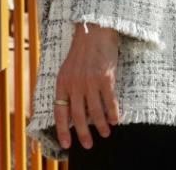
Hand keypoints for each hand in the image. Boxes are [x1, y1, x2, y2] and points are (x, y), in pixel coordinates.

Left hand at [52, 23, 120, 150]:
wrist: (95, 31)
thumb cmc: (82, 51)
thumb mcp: (68, 69)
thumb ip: (68, 88)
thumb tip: (72, 111)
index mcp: (62, 82)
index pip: (60, 111)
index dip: (62, 130)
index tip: (66, 144)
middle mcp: (74, 84)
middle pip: (77, 116)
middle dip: (83, 134)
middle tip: (88, 144)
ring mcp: (90, 81)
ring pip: (94, 112)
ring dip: (100, 126)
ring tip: (105, 133)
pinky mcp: (105, 78)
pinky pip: (109, 102)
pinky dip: (112, 113)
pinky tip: (115, 120)